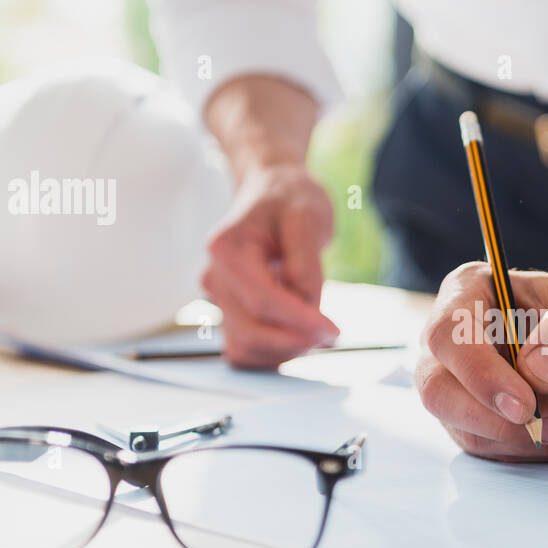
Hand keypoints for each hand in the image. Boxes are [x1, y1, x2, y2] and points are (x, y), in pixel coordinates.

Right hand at [201, 162, 339, 367]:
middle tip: (332, 334)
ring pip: (246, 347)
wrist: (273, 193)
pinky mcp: (228, 315)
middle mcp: (214, 276)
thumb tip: (307, 302)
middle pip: (251, 330)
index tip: (333, 331)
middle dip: (295, 340)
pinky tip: (299, 335)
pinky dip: (274, 353)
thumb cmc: (290, 200)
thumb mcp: (308, 217)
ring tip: (317, 328)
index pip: (261, 299)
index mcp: (227, 248)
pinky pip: (245, 351)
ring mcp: (218, 299)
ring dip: (286, 350)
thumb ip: (306, 261)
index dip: (299, 321)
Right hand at [415, 264, 547, 460]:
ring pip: (471, 431)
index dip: (479, 374)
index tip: (524, 404)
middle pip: (439, 391)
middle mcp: (453, 341)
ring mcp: (460, 386)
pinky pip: (499, 451)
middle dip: (498, 420)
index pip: (449, 335)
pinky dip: (547, 450)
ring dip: (535, 439)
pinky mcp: (478, 424)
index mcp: (471, 291)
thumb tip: (539, 367)